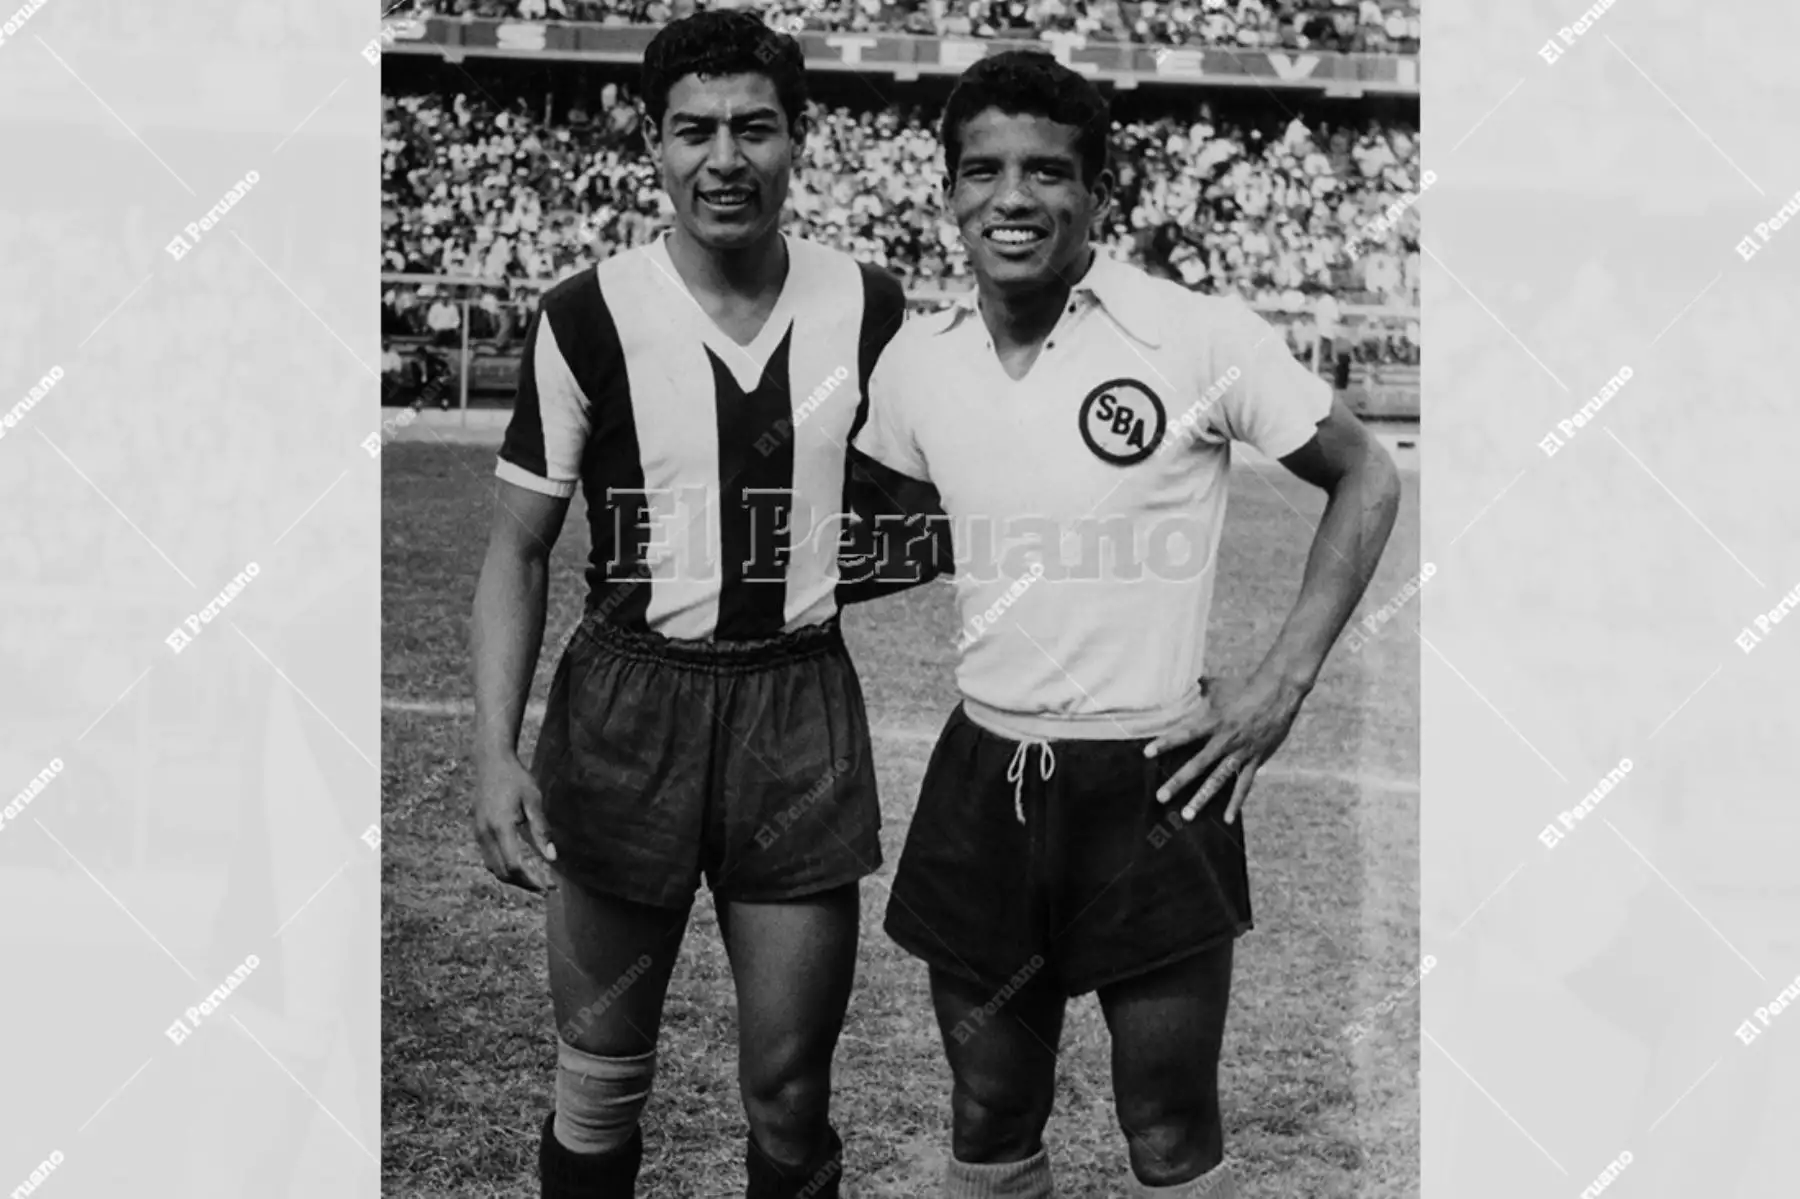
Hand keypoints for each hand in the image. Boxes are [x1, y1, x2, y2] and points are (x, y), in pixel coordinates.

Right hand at [472, 753, 557, 892]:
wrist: (491, 761)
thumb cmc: (516, 778)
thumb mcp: (534, 801)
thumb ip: (541, 830)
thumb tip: (552, 858)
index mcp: (500, 826)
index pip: (515, 865)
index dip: (532, 880)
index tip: (549, 886)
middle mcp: (485, 833)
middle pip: (503, 872)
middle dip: (524, 884)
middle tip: (546, 888)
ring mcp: (478, 832)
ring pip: (493, 868)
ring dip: (513, 878)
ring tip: (535, 881)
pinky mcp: (477, 830)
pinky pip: (489, 858)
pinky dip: (504, 867)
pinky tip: (521, 866)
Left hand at [1144, 673, 1309, 824]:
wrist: (1278, 693)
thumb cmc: (1245, 687)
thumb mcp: (1218, 686)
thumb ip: (1198, 688)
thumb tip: (1182, 680)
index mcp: (1214, 721)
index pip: (1185, 734)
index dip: (1166, 743)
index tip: (1147, 753)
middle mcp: (1225, 740)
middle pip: (1198, 764)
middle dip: (1178, 781)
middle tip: (1161, 797)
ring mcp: (1241, 753)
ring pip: (1218, 780)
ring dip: (1202, 798)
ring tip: (1187, 814)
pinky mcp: (1255, 760)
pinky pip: (1244, 785)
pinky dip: (1236, 802)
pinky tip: (1227, 819)